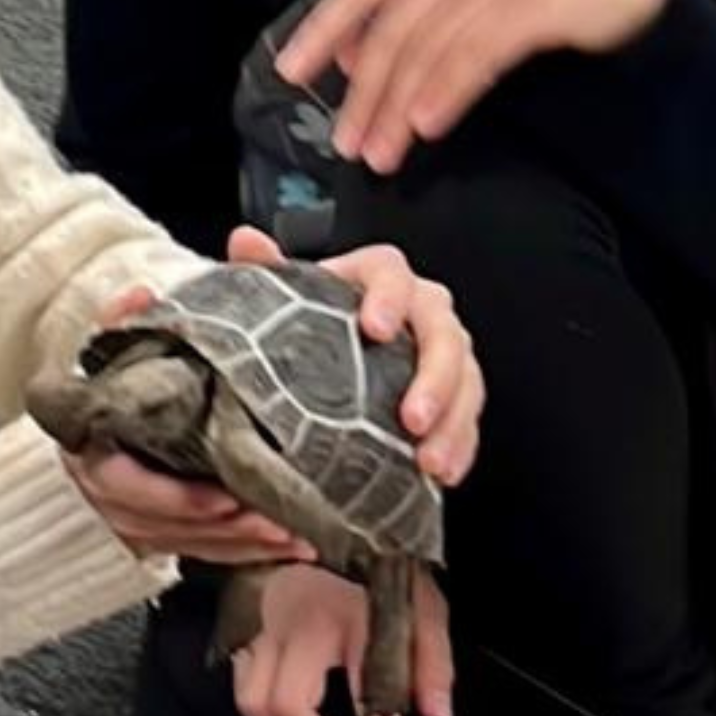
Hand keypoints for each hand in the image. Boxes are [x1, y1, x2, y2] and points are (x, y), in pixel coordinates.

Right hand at [80, 280, 315, 564]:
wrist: (126, 398)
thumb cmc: (132, 372)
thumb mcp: (127, 342)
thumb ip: (126, 320)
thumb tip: (139, 296)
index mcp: (91, 444)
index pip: (121, 485)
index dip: (172, 499)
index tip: (221, 500)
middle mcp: (106, 488)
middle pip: (161, 528)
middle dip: (220, 531)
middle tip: (273, 522)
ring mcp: (133, 517)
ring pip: (186, 546)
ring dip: (241, 546)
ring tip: (293, 537)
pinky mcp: (164, 533)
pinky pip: (204, 554)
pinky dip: (247, 555)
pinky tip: (290, 549)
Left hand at [229, 227, 482, 486]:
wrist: (333, 350)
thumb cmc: (315, 318)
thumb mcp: (287, 295)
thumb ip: (268, 268)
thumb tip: (246, 242)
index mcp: (379, 277)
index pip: (392, 273)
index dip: (389, 297)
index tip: (377, 328)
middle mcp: (421, 308)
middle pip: (443, 332)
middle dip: (435, 377)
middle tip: (412, 419)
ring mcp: (444, 350)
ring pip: (466, 378)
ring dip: (452, 421)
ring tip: (428, 461)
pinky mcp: (456, 391)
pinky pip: (469, 415)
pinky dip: (461, 445)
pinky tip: (443, 474)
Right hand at [232, 563, 452, 715]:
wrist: (322, 511)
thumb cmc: (371, 557)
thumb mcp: (417, 600)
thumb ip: (431, 658)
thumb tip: (436, 715)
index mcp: (346, 614)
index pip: (368, 698)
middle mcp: (294, 624)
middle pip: (285, 711)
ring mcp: (261, 625)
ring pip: (253, 706)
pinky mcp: (242, 626)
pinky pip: (239, 686)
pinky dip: (263, 715)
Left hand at [275, 0, 669, 173]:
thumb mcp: (458, 1)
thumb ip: (406, 24)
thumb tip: (348, 59)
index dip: (321, 31)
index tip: (291, 72)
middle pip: (392, 32)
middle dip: (365, 96)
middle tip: (348, 146)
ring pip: (430, 48)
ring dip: (400, 108)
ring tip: (383, 153)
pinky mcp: (537, 0)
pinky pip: (478, 52)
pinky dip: (448, 91)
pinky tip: (428, 125)